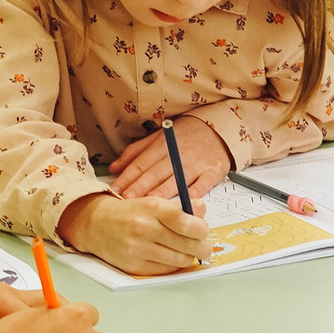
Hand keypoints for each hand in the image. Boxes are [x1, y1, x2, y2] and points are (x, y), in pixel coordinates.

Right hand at [60, 193, 210, 276]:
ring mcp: (139, 249)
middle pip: (190, 245)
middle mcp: (145, 228)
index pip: (187, 222)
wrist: (96, 224)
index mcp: (153, 208)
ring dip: (190, 257)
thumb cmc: (131, 213)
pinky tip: (171, 256)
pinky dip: (174, 265)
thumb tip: (202, 211)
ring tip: (186, 250)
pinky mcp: (135, 266)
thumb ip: (181, 208)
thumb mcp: (154, 202)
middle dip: (203, 247)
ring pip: (182, 260)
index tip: (203, 230)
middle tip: (203, 245)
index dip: (202, 228)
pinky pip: (167, 270)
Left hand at [108, 115, 230, 204]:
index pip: (141, 162)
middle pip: (155, 172)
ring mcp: (196, 164)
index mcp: (162, 144)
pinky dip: (194, 193)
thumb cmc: (186, 136)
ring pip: (176, 179)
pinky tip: (183, 203)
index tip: (115, 190)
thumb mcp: (158, 137)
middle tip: (126, 200)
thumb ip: (135, 152)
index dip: (127, 177)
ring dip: (162, 191)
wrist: (219, 129)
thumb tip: (114, 168)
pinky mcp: (213, 172)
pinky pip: (203, 184)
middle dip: (139, 186)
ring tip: (149, 203)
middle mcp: (178, 153)